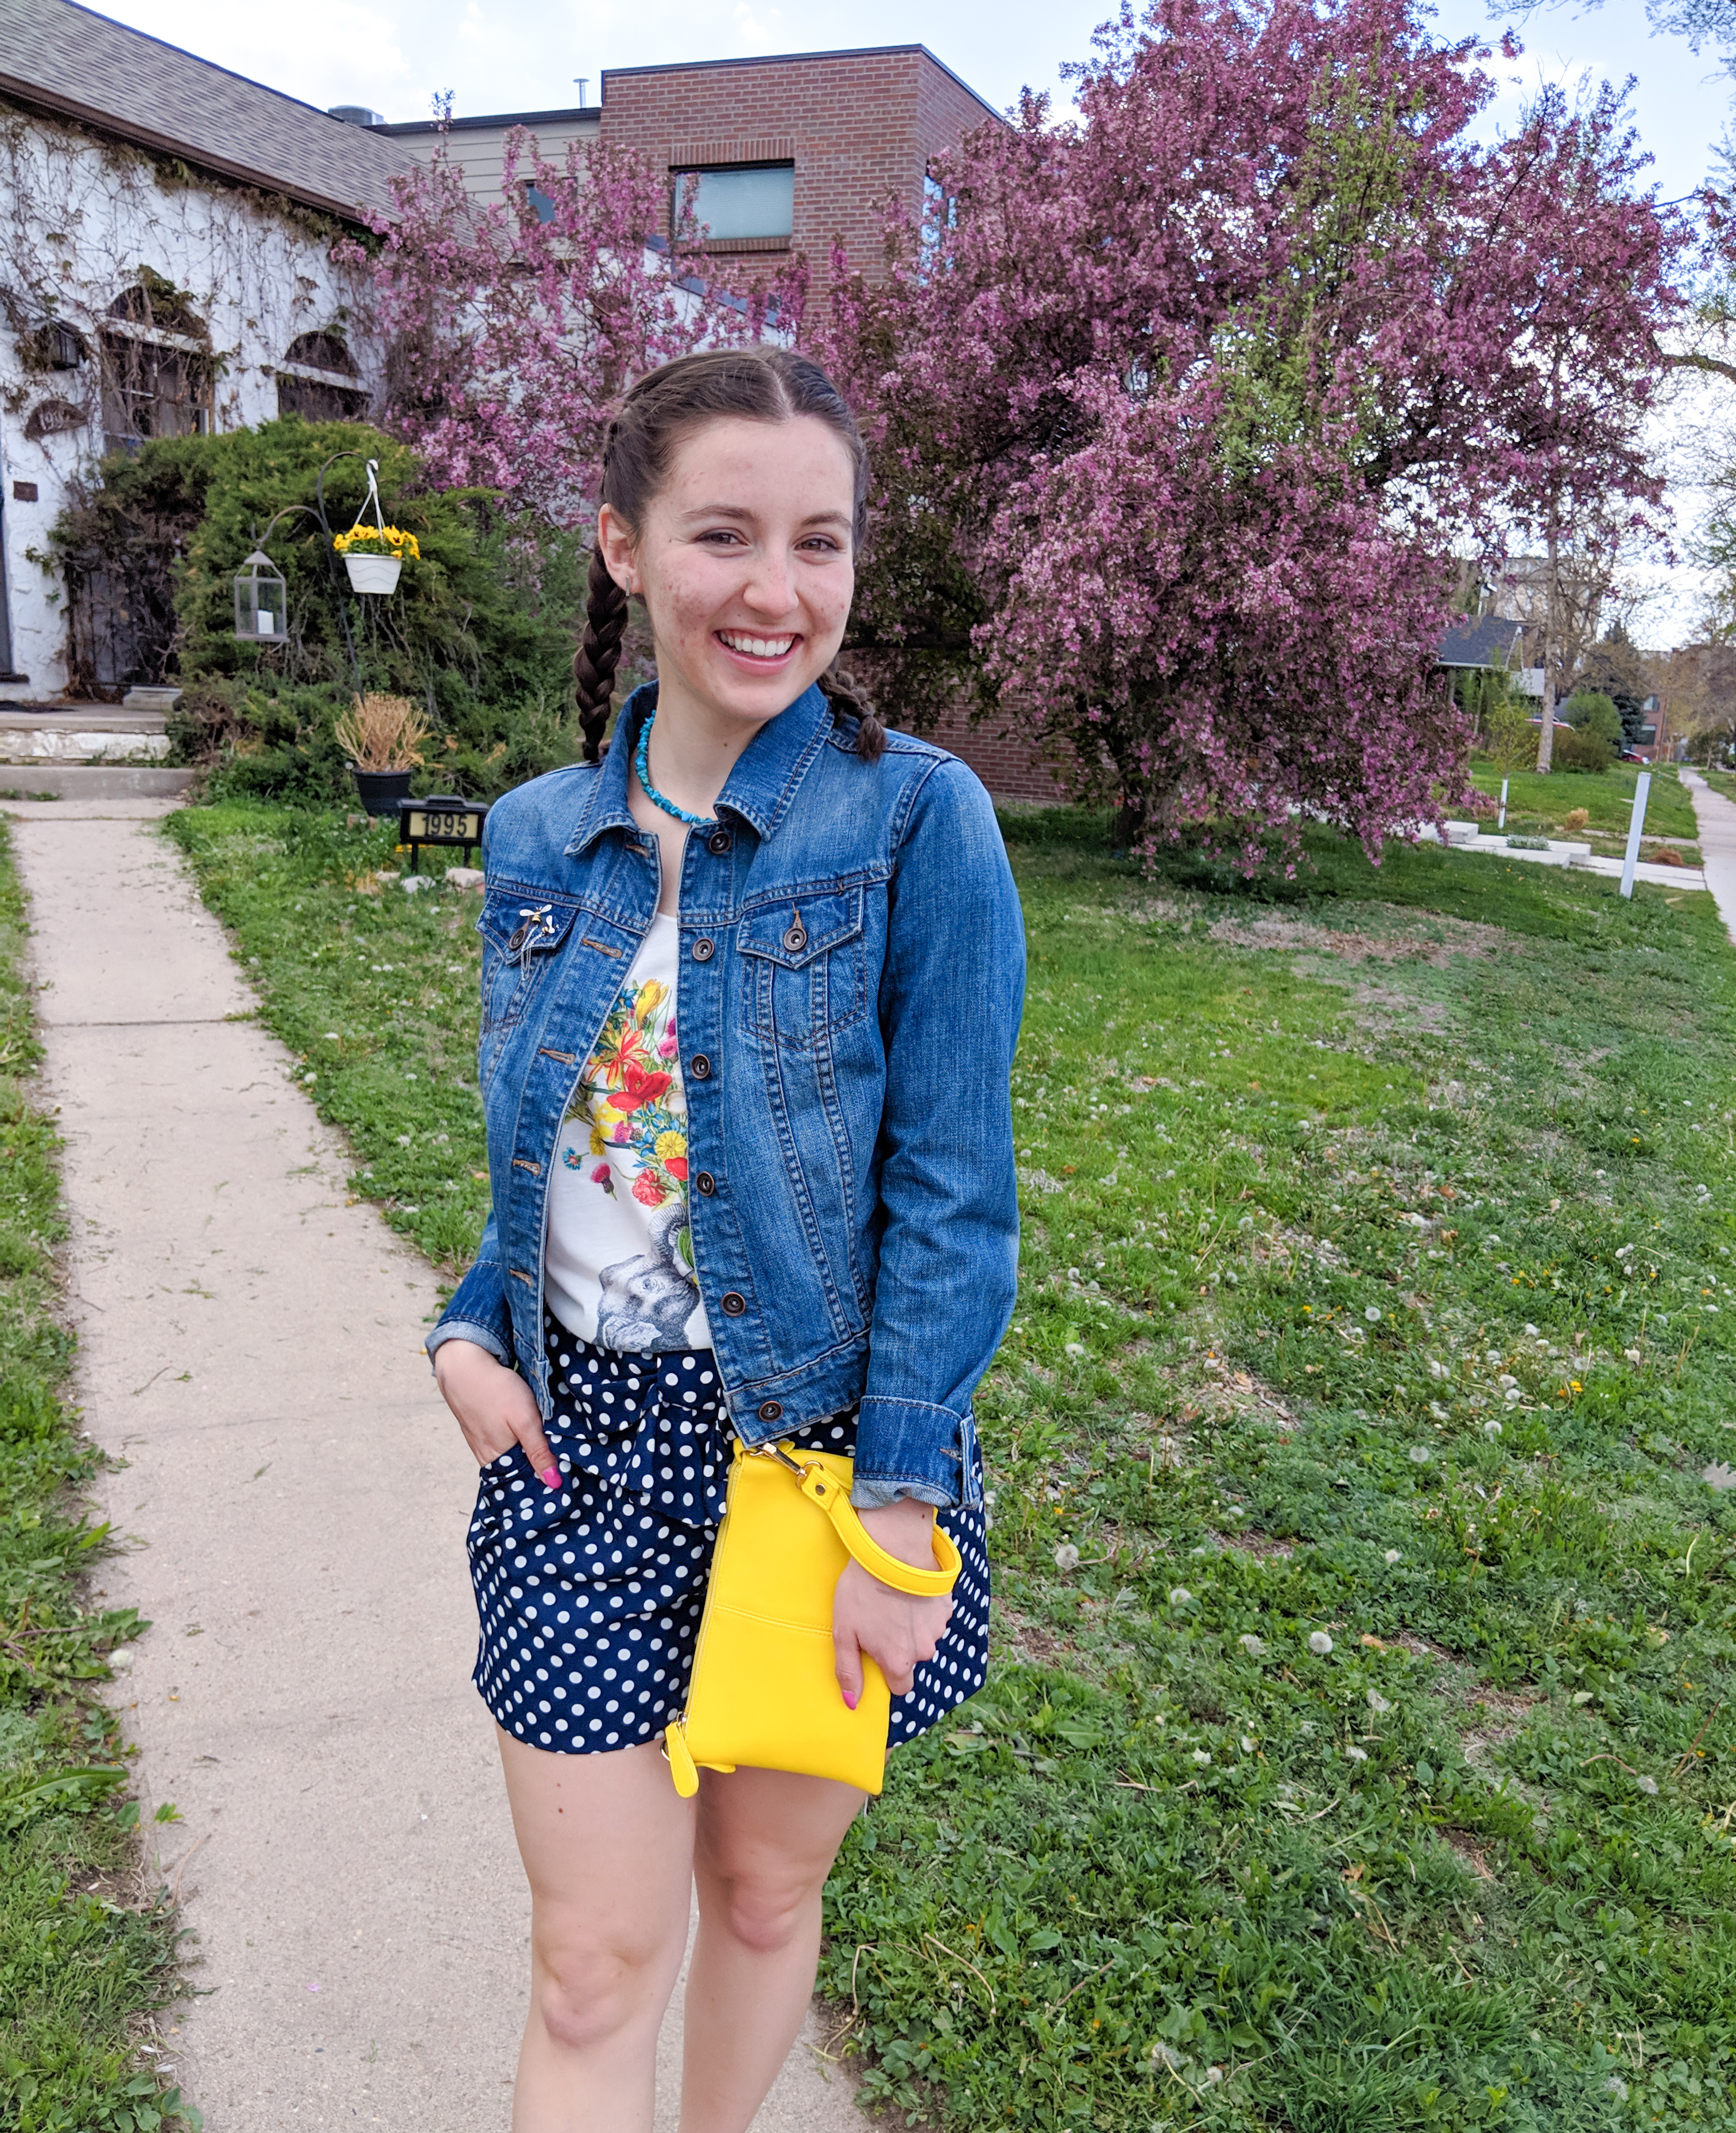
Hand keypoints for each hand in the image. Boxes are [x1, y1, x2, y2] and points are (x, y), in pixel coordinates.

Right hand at [432, 1339, 559, 1487]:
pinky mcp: (479, 1431)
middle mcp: (487, 1458)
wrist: (464, 1367)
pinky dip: (516, 1443)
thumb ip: (539, 1452)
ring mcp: (481, 1444)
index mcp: (499, 1460)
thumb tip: (553, 1482)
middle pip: (519, 1471)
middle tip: (565, 1460)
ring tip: (550, 1447)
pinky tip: (527, 1434)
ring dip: (528, 1455)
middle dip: (540, 1468)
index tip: (569, 1477)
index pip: (527, 1482)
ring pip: (511, 1457)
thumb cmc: (496, 1391)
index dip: (547, 1479)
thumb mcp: (525, 1420)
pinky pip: (502, 1445)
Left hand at [831, 1499, 953, 1706]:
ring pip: (925, 1638)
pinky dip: (923, 1610)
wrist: (892, 1551)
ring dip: (912, 1628)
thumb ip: (848, 1671)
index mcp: (898, 1661)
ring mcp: (938, 1628)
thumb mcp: (844, 1633)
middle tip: (882, 1622)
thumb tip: (851, 1703)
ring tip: (894, 1604)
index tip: (878, 1654)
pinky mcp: (946, 1606)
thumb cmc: (862, 1591)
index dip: (889, 1673)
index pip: (901, 1687)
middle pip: (913, 1661)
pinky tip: (909, 1594)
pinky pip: (935, 1618)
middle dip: (901, 1648)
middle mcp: (923, 1651)